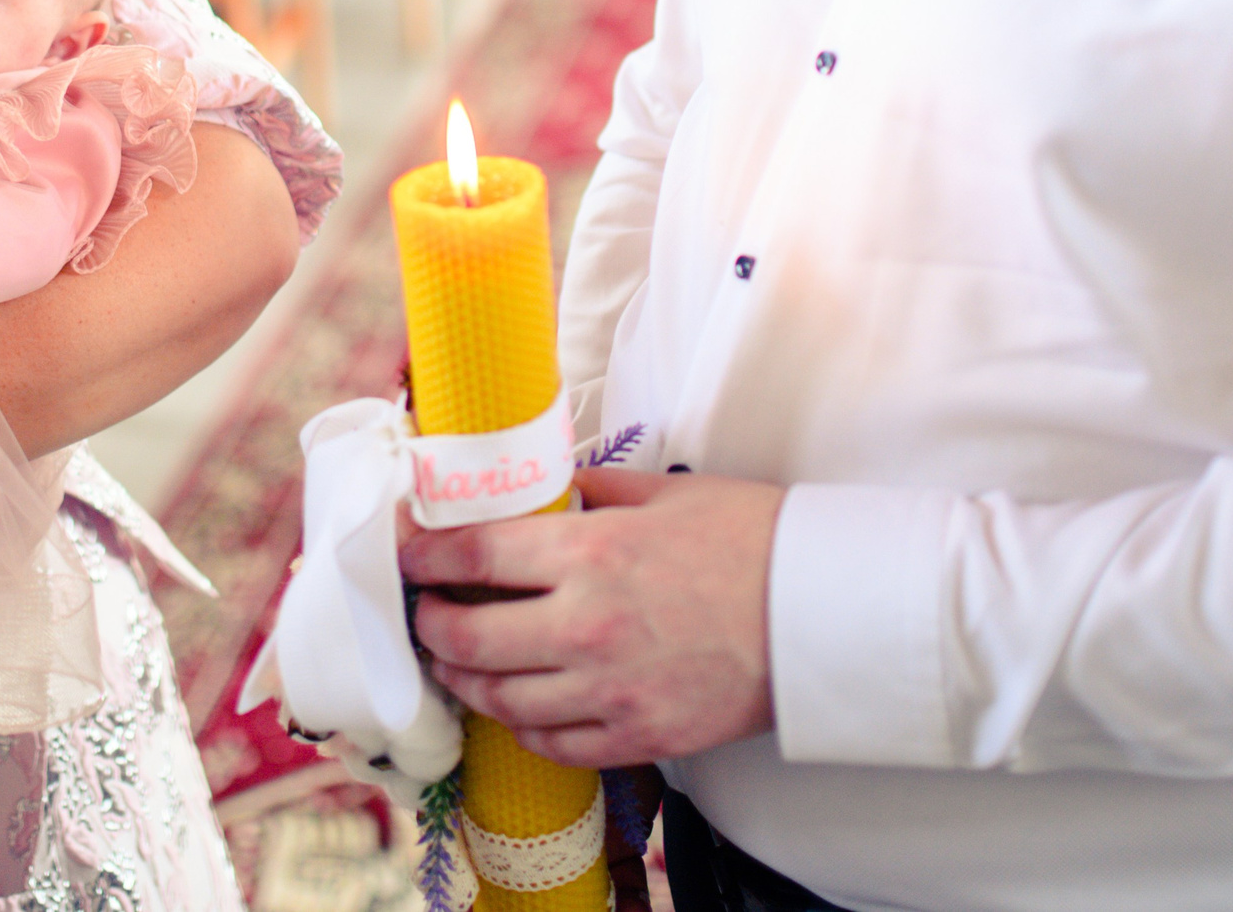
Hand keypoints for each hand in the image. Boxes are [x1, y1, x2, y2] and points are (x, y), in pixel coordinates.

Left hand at [403, 467, 783, 767]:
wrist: (828, 613)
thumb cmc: (753, 540)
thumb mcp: (663, 492)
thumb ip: (588, 490)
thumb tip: (537, 488)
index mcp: (590, 554)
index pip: (472, 554)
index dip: (422, 553)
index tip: (404, 551)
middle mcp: (588, 625)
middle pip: (468, 636)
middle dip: (430, 624)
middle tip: (424, 613)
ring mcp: (612, 689)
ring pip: (501, 698)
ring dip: (465, 679)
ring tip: (456, 661)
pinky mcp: (641, 735)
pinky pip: (554, 743)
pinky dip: (523, 727)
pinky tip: (518, 706)